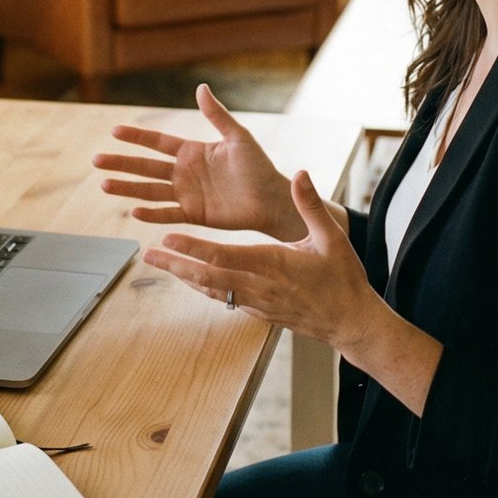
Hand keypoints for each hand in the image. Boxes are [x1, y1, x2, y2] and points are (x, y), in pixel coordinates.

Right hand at [93, 84, 302, 240]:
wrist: (272, 198)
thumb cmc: (259, 166)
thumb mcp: (237, 136)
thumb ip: (217, 115)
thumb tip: (201, 87)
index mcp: (192, 152)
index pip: (157, 142)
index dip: (136, 137)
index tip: (114, 132)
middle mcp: (185, 173)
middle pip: (146, 167)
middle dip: (121, 163)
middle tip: (96, 160)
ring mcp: (187, 194)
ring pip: (150, 190)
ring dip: (127, 188)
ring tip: (104, 184)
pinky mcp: (194, 214)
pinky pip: (168, 213)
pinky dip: (151, 214)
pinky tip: (133, 211)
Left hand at [145, 169, 391, 354]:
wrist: (349, 322)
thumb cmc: (342, 279)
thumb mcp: (331, 238)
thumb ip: (311, 206)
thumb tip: (300, 174)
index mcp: (272, 264)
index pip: (223, 256)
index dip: (193, 247)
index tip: (169, 236)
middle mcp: (258, 286)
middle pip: (206, 276)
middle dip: (175, 264)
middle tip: (147, 253)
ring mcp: (256, 303)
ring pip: (210, 290)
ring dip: (183, 277)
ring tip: (160, 264)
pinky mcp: (258, 312)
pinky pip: (223, 298)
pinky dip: (202, 287)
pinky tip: (191, 279)